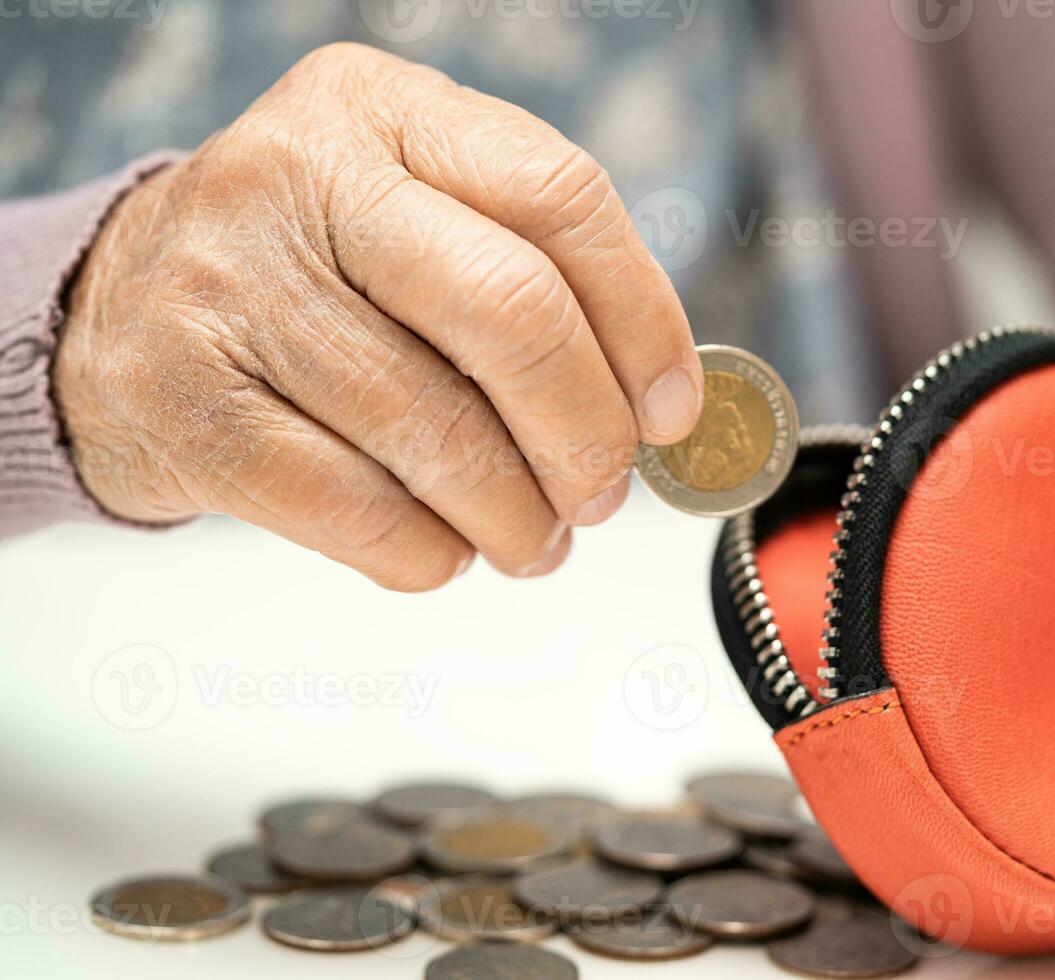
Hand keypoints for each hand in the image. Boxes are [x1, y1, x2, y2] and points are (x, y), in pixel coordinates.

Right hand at [56, 43, 701, 589]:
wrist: (114, 321)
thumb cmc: (312, 280)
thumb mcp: (412, 219)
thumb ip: (531, 275)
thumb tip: (660, 407)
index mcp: (383, 110)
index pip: (560, 196)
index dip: (643, 320)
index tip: (671, 411)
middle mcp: (299, 176)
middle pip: (512, 314)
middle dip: (585, 433)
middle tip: (602, 493)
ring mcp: (228, 286)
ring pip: (439, 433)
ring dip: (516, 516)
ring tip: (532, 538)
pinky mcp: (184, 405)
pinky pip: (361, 513)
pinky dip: (431, 554)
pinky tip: (444, 547)